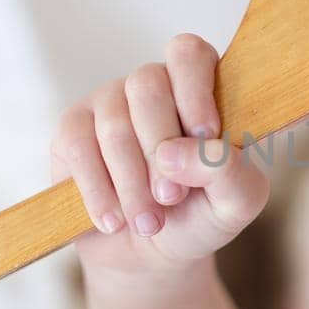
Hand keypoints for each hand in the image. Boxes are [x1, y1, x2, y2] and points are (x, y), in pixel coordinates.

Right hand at [49, 33, 269, 279]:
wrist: (152, 254)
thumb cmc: (201, 215)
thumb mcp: (236, 202)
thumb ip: (229, 171)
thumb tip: (178, 152)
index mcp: (200, 88)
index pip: (189, 54)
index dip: (193, 89)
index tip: (203, 136)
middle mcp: (153, 85)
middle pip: (147, 86)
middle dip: (160, 149)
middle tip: (171, 197)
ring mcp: (110, 103)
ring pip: (114, 124)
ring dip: (132, 182)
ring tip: (148, 222)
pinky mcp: (73, 130)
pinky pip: (80, 147)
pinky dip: (98, 191)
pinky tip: (113, 220)